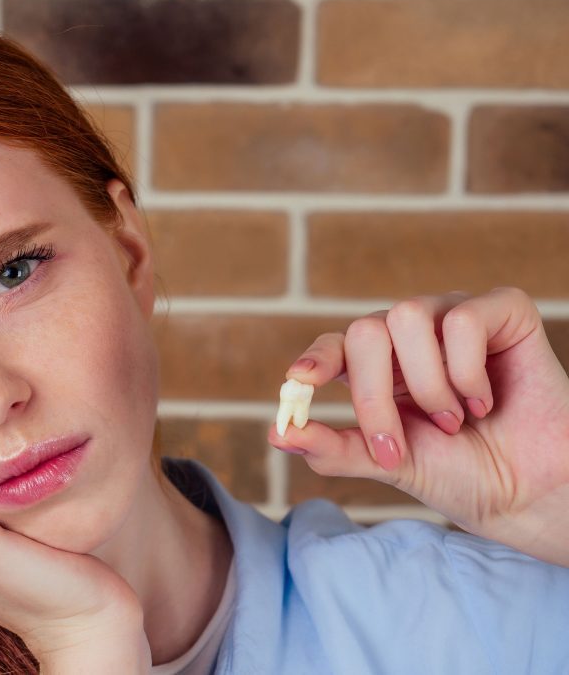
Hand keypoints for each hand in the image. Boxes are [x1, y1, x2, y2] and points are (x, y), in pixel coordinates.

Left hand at [267, 287, 568, 565]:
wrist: (527, 492)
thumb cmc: (460, 472)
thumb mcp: (388, 462)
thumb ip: (334, 448)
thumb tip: (275, 434)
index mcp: (378, 367)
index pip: (335, 345)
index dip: (316, 358)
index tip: (300, 382)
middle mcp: (410, 335)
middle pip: (365, 330)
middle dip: (375, 396)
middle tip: (400, 443)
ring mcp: (454, 318)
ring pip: (408, 317)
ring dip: (429, 385)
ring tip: (455, 419)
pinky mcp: (502, 311)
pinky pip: (463, 320)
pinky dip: (468, 371)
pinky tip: (486, 400)